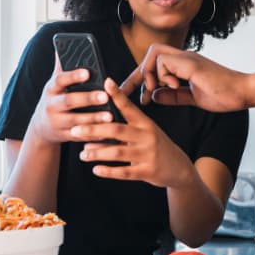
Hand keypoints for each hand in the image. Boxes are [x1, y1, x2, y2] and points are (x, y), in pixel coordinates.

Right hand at [27, 55, 114, 143]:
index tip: (88, 72)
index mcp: (52, 89)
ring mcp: (57, 122)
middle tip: (105, 96)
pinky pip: (80, 135)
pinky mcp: (64, 136)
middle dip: (88, 99)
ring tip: (110, 116)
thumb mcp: (54, 84)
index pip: (61, 80)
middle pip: (70, 101)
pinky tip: (106, 133)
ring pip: (76, 121)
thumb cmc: (55, 98)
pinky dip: (93, 135)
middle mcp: (52, 105)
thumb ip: (61, 67)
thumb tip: (62, 45)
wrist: (41, 126)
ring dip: (94, 119)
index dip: (73, 76)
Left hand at [73, 78, 195, 185]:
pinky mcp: (147, 171)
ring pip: (118, 152)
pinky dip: (108, 171)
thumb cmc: (157, 147)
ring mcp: (148, 154)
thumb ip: (125, 128)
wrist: (179, 168)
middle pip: (117, 129)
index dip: (117, 95)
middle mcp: (147, 136)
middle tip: (75, 130)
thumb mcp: (146, 133)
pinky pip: (124, 172)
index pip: (129, 107)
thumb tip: (94, 125)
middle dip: (94, 129)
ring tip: (82, 154)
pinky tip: (96, 169)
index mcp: (145, 123)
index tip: (105, 83)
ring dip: (97, 152)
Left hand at [123, 43, 254, 111]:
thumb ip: (173, 96)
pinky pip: (164, 62)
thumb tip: (155, 95)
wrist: (243, 92)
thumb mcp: (193, 98)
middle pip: (151, 53)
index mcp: (185, 66)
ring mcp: (187, 58)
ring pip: (155, 54)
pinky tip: (173, 86)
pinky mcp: (190, 63)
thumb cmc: (224, 95)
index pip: (155, 65)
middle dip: (139, 73)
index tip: (127, 92)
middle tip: (141, 95)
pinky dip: (162, 76)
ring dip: (150, 74)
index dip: (138, 78)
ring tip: (156, 90)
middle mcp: (184, 58)